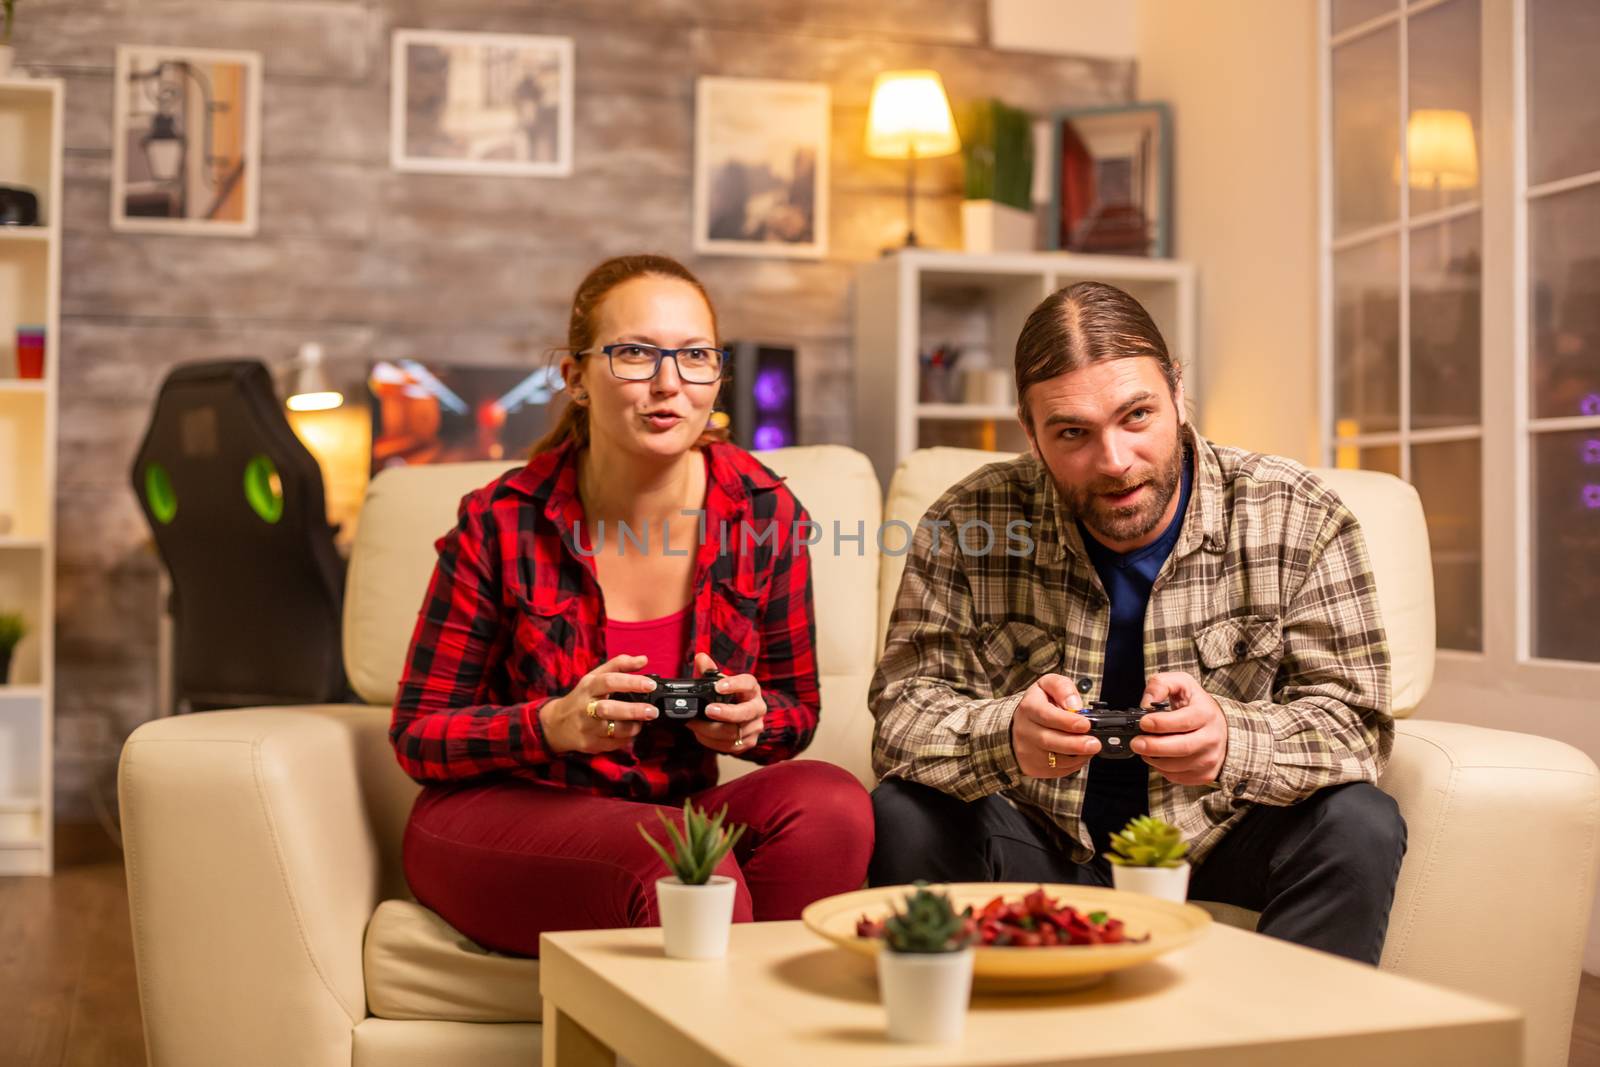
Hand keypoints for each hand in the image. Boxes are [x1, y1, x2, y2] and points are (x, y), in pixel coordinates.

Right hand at [538, 654, 659, 754]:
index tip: (650, 685)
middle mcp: (586, 707)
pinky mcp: (589, 744)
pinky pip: (612, 744)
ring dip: (633, 727)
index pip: (610, 681)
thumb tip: (643, 659)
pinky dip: (626, 739)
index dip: (631, 682)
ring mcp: (587, 727)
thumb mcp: (595, 677)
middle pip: (609, 708)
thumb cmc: (582, 697)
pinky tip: (631, 733)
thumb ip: (619, 665)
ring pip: (612, 729)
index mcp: (589, 687)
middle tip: (652, 711)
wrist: (556, 724)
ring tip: (643, 722)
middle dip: (634, 710)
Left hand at [685, 652, 766, 754]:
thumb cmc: (729, 698)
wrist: (738, 719)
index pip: (748, 683)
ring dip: (709, 729)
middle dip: (726, 713)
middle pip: (745, 712)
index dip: (734, 684)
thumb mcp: (720, 683)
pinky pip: (729, 746)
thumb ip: (709, 671)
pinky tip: (700, 734)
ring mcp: (755, 727)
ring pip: (733, 732)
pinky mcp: (748, 743)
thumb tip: (700, 657)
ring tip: (693, 723)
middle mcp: (758, 708)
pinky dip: (711, 741)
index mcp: (751, 690)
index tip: (718, 686)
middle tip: (708, 710)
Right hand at [1011, 674, 1097, 777]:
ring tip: (1091, 749)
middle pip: (1049, 741)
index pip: (1046, 716)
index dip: (1067, 721)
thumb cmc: (1039, 704)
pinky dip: (1072, 765)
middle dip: (1075, 744)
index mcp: (1029, 708)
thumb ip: (1063, 688)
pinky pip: (1056, 770)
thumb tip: (1075, 706)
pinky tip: (1079, 755)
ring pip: (1054, 760)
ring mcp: (1027, 751)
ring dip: (1077, 756)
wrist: (1019, 724)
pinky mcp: (1032, 766)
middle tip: (1095, 744)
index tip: (1086, 724)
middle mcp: (1024, 731)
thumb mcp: (1049, 685)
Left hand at [1132, 671, 1228, 785]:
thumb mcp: (1181, 684)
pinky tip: (1159, 757)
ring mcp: (1210, 758)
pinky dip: (1162, 769)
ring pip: (1177, 765)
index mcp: (1206, 713)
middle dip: (1154, 746)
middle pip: (1181, 747)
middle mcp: (1211, 737)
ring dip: (1155, 759)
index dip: (1161, 724)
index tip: (1143, 723)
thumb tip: (1146, 703)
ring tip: (1145, 748)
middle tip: (1136, 743)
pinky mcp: (1205, 774)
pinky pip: (1177, 776)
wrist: (1221, 726)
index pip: (1183, 721)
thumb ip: (1161, 685)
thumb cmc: (1197, 705)